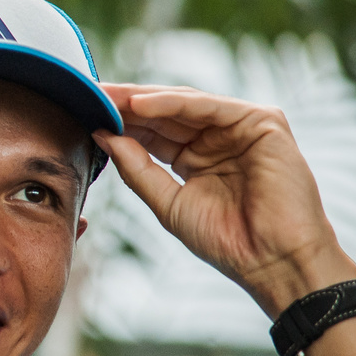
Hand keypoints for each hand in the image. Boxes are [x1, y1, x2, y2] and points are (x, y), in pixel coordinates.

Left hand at [94, 84, 355, 317]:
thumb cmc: (226, 241)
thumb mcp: (168, 204)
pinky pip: (210, 106)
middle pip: (165, 113)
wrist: (272, 261)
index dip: (119, 123)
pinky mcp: (262, 122)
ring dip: (143, 99)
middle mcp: (217, 138)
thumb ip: (137, 169)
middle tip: (88, 94)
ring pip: (185, 104)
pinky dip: (174, 103)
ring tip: (107, 96)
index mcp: (195, 158)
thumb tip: (102, 135)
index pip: (152, 132)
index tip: (83, 114)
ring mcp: (241, 127)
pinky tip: (140, 104)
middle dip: (126, 104)